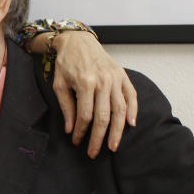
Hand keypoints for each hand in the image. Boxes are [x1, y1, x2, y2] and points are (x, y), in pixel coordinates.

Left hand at [51, 31, 137, 157]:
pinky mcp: (123, 75)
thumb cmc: (66, 64)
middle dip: (99, 138)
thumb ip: (66, 107)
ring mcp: (115, 78)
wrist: (78, 41)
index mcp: (85, 83)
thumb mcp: (59, 85)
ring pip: (120, 110)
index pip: (85, 115)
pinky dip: (134, 111)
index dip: (81, 132)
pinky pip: (131, 96)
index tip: (77, 142)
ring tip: (113, 146)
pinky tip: (131, 125)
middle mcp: (103, 81)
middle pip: (104, 117)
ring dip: (118, 131)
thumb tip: (71, 130)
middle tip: (94, 153)